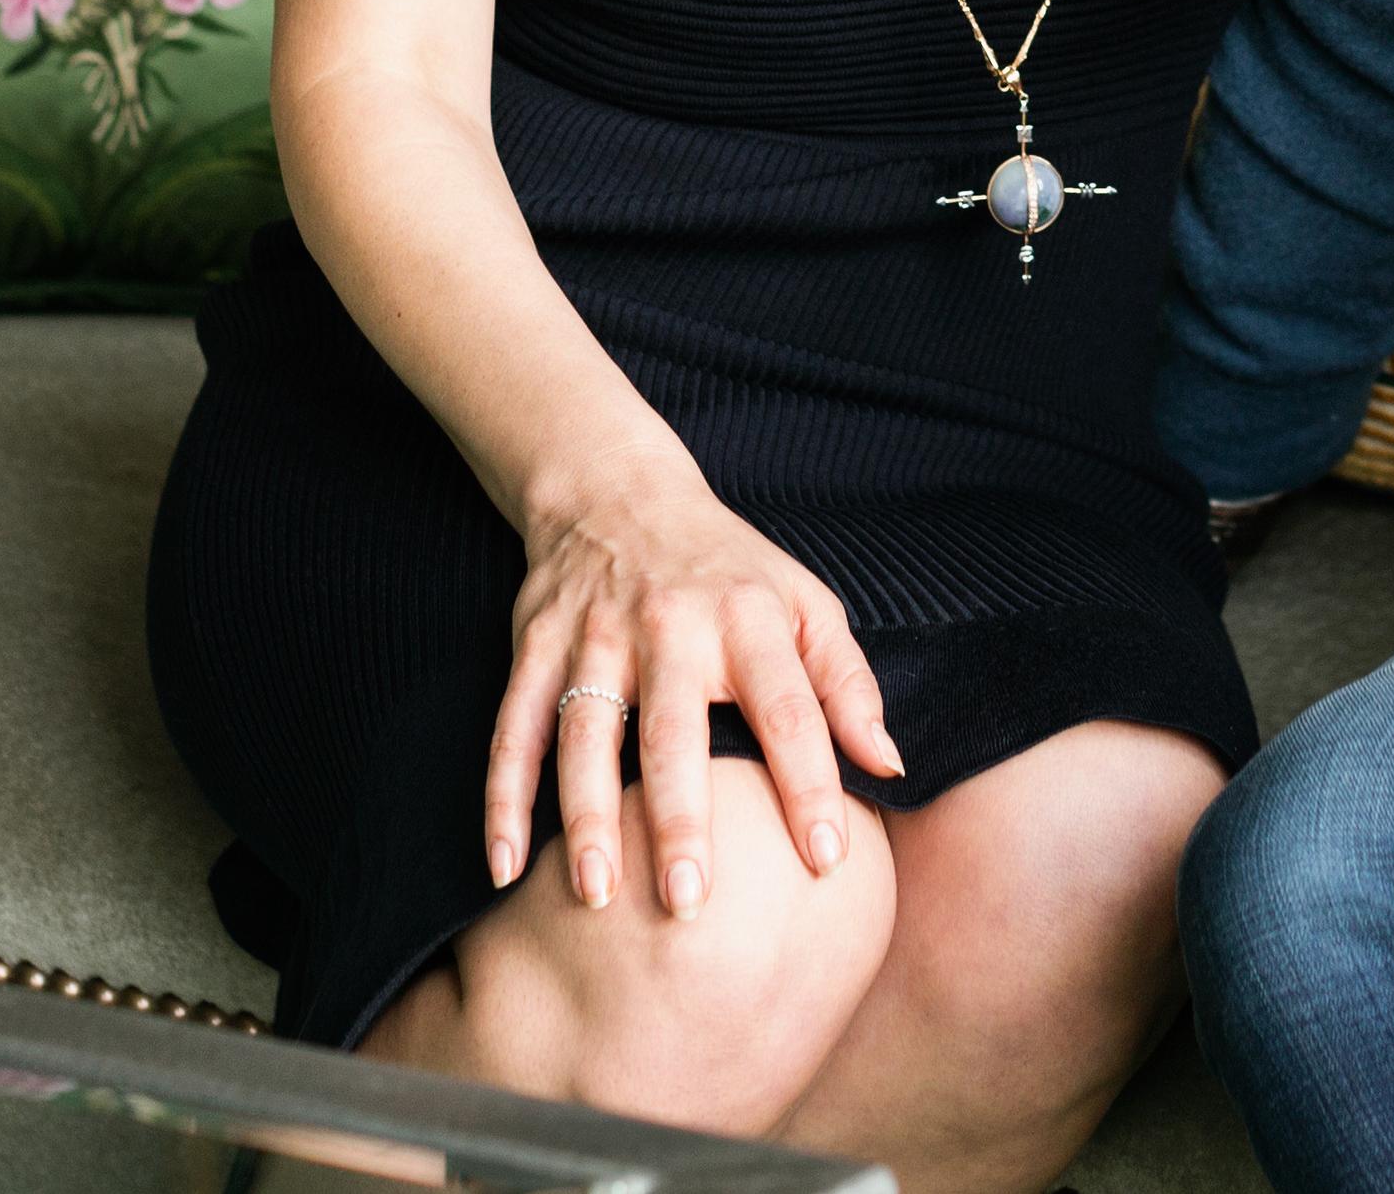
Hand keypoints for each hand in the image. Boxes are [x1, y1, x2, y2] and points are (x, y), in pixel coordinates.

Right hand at [485, 460, 903, 919]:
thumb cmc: (729, 569)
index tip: (827, 863)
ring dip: (587, 817)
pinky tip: (504, 866)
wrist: (618, 489)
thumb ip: (847, 684)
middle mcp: (669, 625)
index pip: (788, 709)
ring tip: (597, 896)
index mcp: (747, 618)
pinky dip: (502, 798)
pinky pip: (514, 729)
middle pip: (674, 730)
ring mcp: (595, 636)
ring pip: (584, 734)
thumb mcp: (805, 602)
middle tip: (688, 905)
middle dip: (680, 818)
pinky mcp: (535, 647)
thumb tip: (890, 766)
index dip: (811, 784)